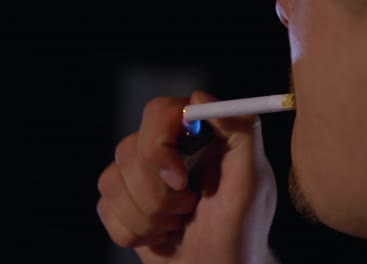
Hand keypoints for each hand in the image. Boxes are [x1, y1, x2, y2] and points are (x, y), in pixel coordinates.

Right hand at [97, 91, 277, 263]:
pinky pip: (105, 208)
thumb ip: (241, 133)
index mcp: (196, 137)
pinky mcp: (121, 202)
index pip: (160, 112)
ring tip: (178, 224)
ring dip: (149, 216)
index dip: (160, 143)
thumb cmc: (240, 230)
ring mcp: (138, 176)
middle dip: (157, 193)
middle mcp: (165, 150)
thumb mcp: (253, 181)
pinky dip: (136, 231)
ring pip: (111, 180)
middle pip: (130, 148)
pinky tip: (161, 235)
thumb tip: (201, 97)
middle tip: (187, 210)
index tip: (179, 180)